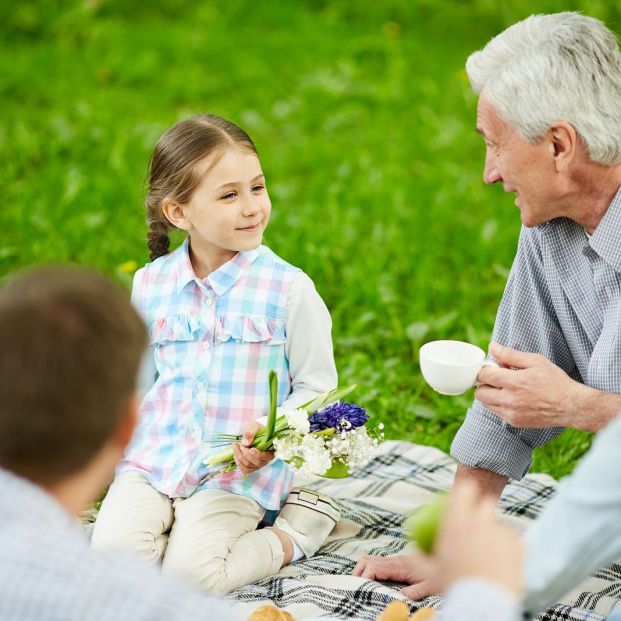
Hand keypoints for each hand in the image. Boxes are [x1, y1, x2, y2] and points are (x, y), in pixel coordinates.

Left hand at [232, 421, 273, 474]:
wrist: (254, 432)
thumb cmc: (257, 429)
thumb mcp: (254, 426)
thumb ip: (251, 432)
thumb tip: (245, 443)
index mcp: (270, 450)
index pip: (266, 457)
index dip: (257, 454)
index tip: (251, 449)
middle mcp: (266, 460)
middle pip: (256, 462)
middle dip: (245, 454)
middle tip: (239, 445)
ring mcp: (258, 465)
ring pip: (249, 466)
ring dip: (240, 457)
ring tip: (235, 447)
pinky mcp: (252, 467)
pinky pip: (245, 470)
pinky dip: (239, 464)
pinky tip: (235, 455)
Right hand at [352, 554, 438, 599]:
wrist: (441, 560)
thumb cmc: (436, 574)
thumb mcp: (429, 586)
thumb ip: (415, 591)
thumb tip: (400, 598)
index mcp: (399, 566)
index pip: (375, 567)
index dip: (365, 576)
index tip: (361, 588)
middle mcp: (393, 561)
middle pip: (367, 560)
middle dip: (358, 573)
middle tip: (355, 587)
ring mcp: (392, 560)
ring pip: (369, 559)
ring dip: (361, 569)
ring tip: (359, 583)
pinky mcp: (394, 562)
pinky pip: (375, 561)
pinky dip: (367, 568)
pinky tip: (369, 578)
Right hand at [414, 481, 522, 596]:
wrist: (484, 605)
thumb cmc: (454, 588)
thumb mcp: (430, 573)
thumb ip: (419, 557)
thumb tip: (413, 547)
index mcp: (458, 521)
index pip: (465, 490)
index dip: (465, 491)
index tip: (463, 498)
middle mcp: (481, 521)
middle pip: (487, 503)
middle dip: (483, 509)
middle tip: (480, 523)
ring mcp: (502, 533)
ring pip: (500, 525)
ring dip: (495, 533)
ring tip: (490, 554)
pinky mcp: (518, 546)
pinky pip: (512, 542)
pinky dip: (508, 549)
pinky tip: (502, 564)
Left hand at [475, 342, 584, 428]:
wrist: (571, 406)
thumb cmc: (555, 381)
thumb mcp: (535, 361)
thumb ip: (510, 355)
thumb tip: (492, 347)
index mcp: (514, 383)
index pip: (484, 375)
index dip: (485, 369)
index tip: (493, 367)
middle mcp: (510, 400)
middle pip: (479, 392)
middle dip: (485, 383)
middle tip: (498, 378)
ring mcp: (511, 413)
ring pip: (485, 403)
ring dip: (490, 394)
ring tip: (506, 387)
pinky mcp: (514, 422)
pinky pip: (495, 412)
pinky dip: (498, 404)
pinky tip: (512, 398)